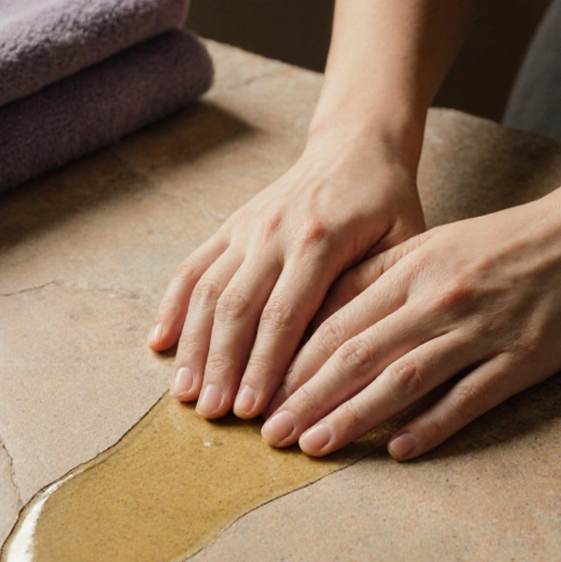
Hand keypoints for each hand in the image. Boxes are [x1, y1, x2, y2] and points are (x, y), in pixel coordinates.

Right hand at [147, 130, 425, 419]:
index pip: (285, 316)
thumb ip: (376, 294)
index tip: (254, 411)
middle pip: (238, 309)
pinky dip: (172, 306)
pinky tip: (158, 343)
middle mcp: (273, 232)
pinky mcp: (229, 227)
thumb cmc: (386, 205)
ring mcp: (245, 229)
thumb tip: (350, 361)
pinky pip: (192, 268)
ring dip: (193, 346)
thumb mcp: (402, 243)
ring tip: (186, 394)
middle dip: (223, 366)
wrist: (354, 147)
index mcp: (320, 240)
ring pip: (208, 292)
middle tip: (214, 414)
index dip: (265, 366)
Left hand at [260, 190, 560, 460]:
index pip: (335, 323)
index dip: (293, 363)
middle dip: (306, 397)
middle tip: (271, 434)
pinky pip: (468, 397)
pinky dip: (431, 426)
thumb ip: (377, 277)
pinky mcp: (521, 357)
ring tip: (315, 446)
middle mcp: (435, 298)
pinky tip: (399, 451)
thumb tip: (319, 313)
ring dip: (352, 416)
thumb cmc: (502, 243)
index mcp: (408, 269)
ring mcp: (478, 329)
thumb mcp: (431, 243)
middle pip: (356, 354)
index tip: (261, 394)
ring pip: (401, 378)